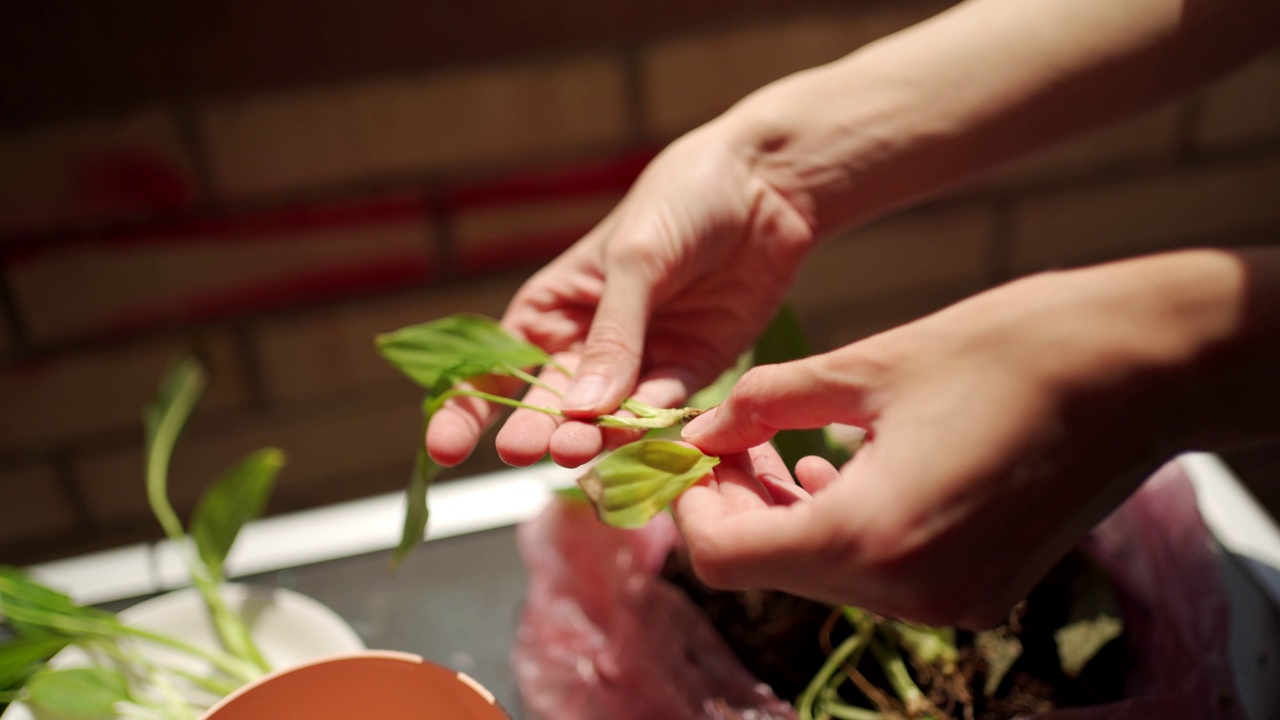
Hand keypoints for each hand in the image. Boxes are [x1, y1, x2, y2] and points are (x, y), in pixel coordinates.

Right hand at [426, 124, 815, 468]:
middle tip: (530, 451)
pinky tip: (644, 435)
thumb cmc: (682, 200)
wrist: (767, 183)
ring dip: (593, 438)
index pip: (497, 367)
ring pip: (607, 418)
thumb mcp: (635, 260)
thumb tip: (579, 412)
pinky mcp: (692, 371)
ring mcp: (640, 362)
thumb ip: (612, 336)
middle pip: (550, 405)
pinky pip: (666, 410)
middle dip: (536, 430)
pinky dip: (654, 427)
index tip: (442, 448)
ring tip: (580, 452)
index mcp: (553, 308)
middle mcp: (588, 344)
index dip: (466, 409)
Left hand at [674, 251, 1262, 627]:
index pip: (724, 558)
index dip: (692, 505)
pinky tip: (843, 471)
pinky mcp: (981, 591)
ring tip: (783, 446)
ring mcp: (951, 602)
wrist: (1142, 369)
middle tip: (733, 439)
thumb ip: (765, 403)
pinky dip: (844, 530)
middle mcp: (909, 592)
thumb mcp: (866, 366)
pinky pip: (879, 576)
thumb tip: (701, 429)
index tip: (696, 452)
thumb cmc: (1009, 349)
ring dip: (786, 517)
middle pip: (771, 570)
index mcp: (871, 536)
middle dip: (736, 506)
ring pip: (822, 575)